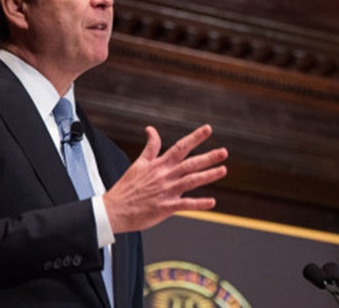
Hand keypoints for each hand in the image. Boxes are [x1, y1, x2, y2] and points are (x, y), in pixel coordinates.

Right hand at [103, 124, 227, 233]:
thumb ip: (150, 147)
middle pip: (190, 163)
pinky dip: (198, 203)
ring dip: (208, 176)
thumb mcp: (139, 163)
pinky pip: (185, 205)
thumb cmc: (127, 188)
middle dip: (208, 157)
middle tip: (224, 152)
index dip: (195, 137)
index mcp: (159, 165)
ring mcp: (166, 192)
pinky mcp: (165, 208)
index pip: (180, 147)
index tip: (208, 129)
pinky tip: (212, 202)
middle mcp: (165, 176)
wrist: (114, 210)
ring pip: (190, 181)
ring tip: (223, 170)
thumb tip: (151, 129)